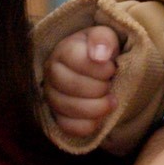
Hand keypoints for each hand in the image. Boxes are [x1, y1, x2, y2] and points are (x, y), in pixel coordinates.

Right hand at [41, 25, 121, 143]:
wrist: (97, 68)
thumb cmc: (100, 51)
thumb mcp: (105, 37)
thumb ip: (102, 39)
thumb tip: (100, 55)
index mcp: (63, 51)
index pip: (76, 59)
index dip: (100, 67)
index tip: (112, 67)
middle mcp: (51, 73)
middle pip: (72, 86)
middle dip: (100, 87)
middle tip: (110, 84)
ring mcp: (52, 96)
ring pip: (71, 109)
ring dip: (98, 108)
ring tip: (111, 100)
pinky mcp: (57, 116)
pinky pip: (69, 127)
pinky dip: (89, 124)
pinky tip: (100, 116)